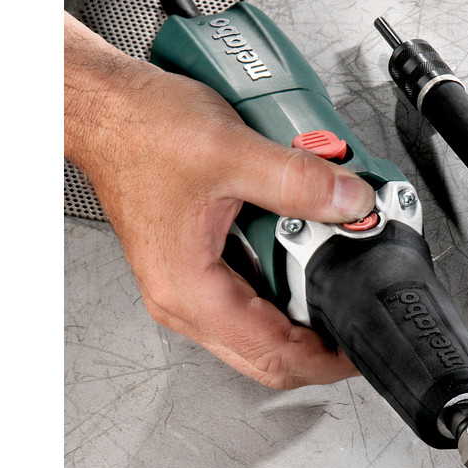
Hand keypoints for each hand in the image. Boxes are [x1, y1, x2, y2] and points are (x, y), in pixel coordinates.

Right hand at [64, 12, 372, 388]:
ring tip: (335, 280)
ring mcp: (188, 287)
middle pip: (266, 357)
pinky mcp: (196, 267)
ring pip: (259, 331)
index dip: (326, 359)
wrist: (106, 108)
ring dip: (302, 313)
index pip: (271, 355)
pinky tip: (303, 254)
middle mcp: (184, 300)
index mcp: (189, 290)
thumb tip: (351, 203)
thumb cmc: (138, 131)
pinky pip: (250, 299)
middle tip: (359, 321)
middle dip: (319, 347)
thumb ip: (297, 180)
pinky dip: (283, 286)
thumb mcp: (229, 149)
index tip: (361, 346)